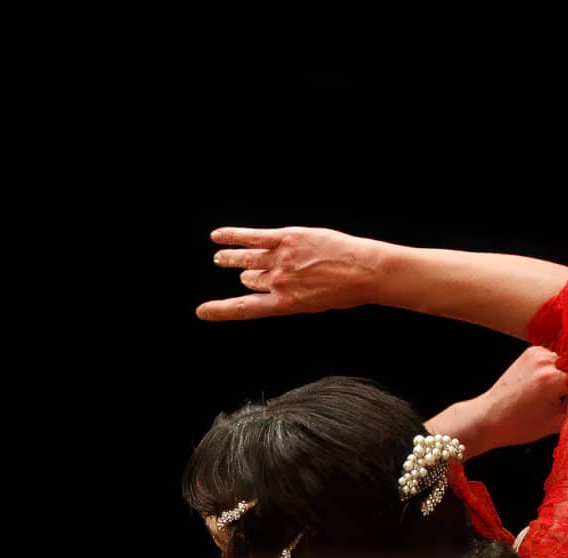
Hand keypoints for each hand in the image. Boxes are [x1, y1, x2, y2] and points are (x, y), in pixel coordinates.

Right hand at [199, 226, 382, 321]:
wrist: (364, 271)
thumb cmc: (345, 290)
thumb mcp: (316, 302)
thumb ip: (289, 294)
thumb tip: (266, 283)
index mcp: (286, 304)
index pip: (245, 308)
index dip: (222, 310)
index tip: (203, 311)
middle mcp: (279, 282)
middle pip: (251, 280)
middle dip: (247, 278)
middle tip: (242, 276)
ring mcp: (281, 259)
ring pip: (247, 259)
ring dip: (231, 259)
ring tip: (220, 258)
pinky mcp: (287, 238)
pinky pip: (252, 236)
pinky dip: (233, 236)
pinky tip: (218, 237)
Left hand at [469, 345, 567, 451]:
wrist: (488, 417)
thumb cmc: (518, 426)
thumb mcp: (553, 424)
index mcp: (551, 379)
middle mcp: (545, 361)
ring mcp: (536, 352)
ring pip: (566, 361)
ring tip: (558, 393)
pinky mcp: (530, 351)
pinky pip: (554, 358)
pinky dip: (556, 369)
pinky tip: (547, 384)